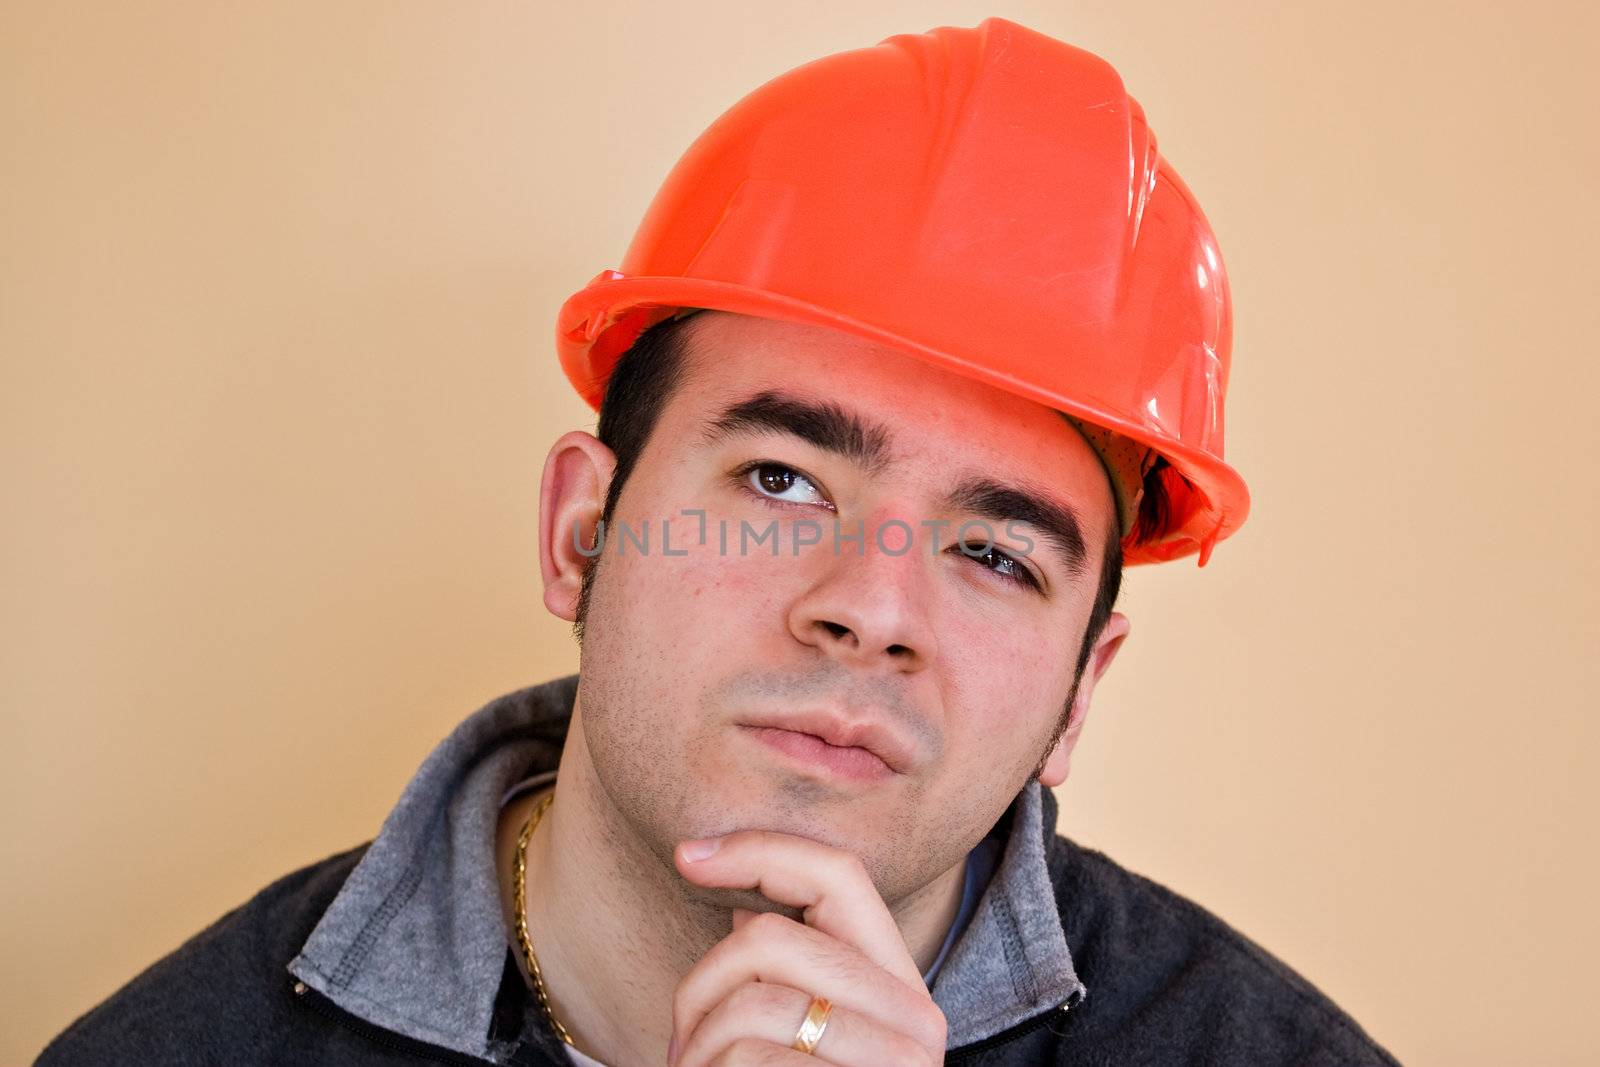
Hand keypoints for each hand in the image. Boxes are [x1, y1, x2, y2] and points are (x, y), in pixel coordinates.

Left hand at [667, 831, 946, 1065]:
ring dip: (700, 1043)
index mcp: (901, 989)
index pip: (839, 875)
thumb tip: (739, 888)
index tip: (688, 855)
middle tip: (682, 1043)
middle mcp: (916, 1020)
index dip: (761, 850)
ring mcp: (899, 1061)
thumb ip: (788, 966)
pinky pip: (752, 1057)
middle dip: (701, 986)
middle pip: (772, 938)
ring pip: (753, 1003)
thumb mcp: (806, 1031)